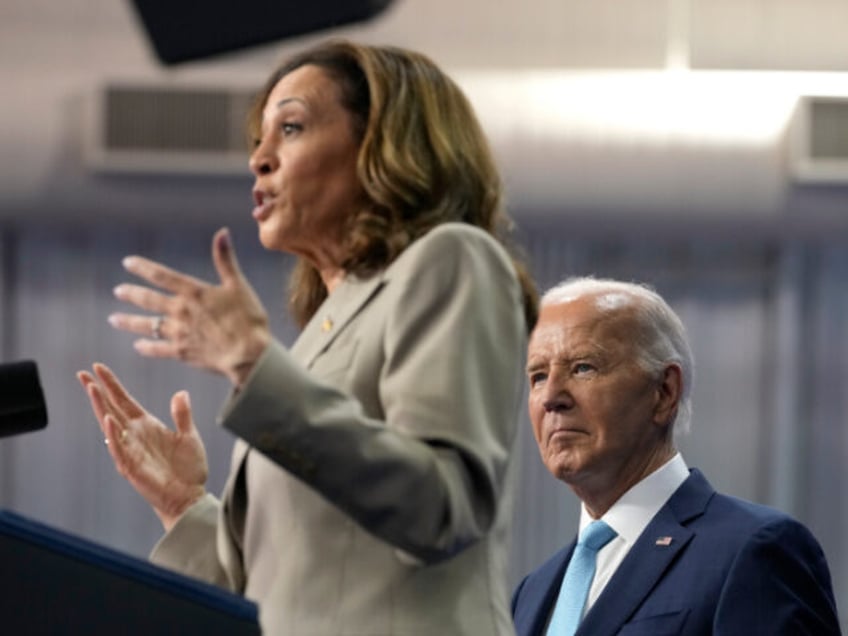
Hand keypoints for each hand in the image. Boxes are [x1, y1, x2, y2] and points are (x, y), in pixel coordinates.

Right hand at [77, 363, 207, 530]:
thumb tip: (180, 393)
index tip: (99, 367)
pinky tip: (108, 420)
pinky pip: (119, 448)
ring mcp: (130, 450)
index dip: (112, 384)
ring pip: (110, 425)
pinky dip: (113, 435)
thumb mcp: (189, 436)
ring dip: (101, 407)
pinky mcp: (131, 467)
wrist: (189, 496)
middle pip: (111, 408)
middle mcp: (135, 435)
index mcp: (146, 425)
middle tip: (82, 373)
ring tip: (92, 389)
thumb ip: (182, 415)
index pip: (124, 400)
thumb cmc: (188, 469)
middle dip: (97, 391)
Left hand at [109, 227, 270, 385]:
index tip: (127, 262)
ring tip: (114, 319)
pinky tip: (137, 345)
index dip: (143, 268)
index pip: (162, 276)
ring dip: (130, 321)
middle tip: (118, 291)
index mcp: (194, 292)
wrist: (248, 354)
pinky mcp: (182, 352)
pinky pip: (158, 349)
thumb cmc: (248, 319)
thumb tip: (222, 232)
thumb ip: (225, 260)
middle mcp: (181, 311)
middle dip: (132, 294)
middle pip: (149, 300)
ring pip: (148, 325)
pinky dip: (147, 347)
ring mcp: (179, 333)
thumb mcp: (238, 285)